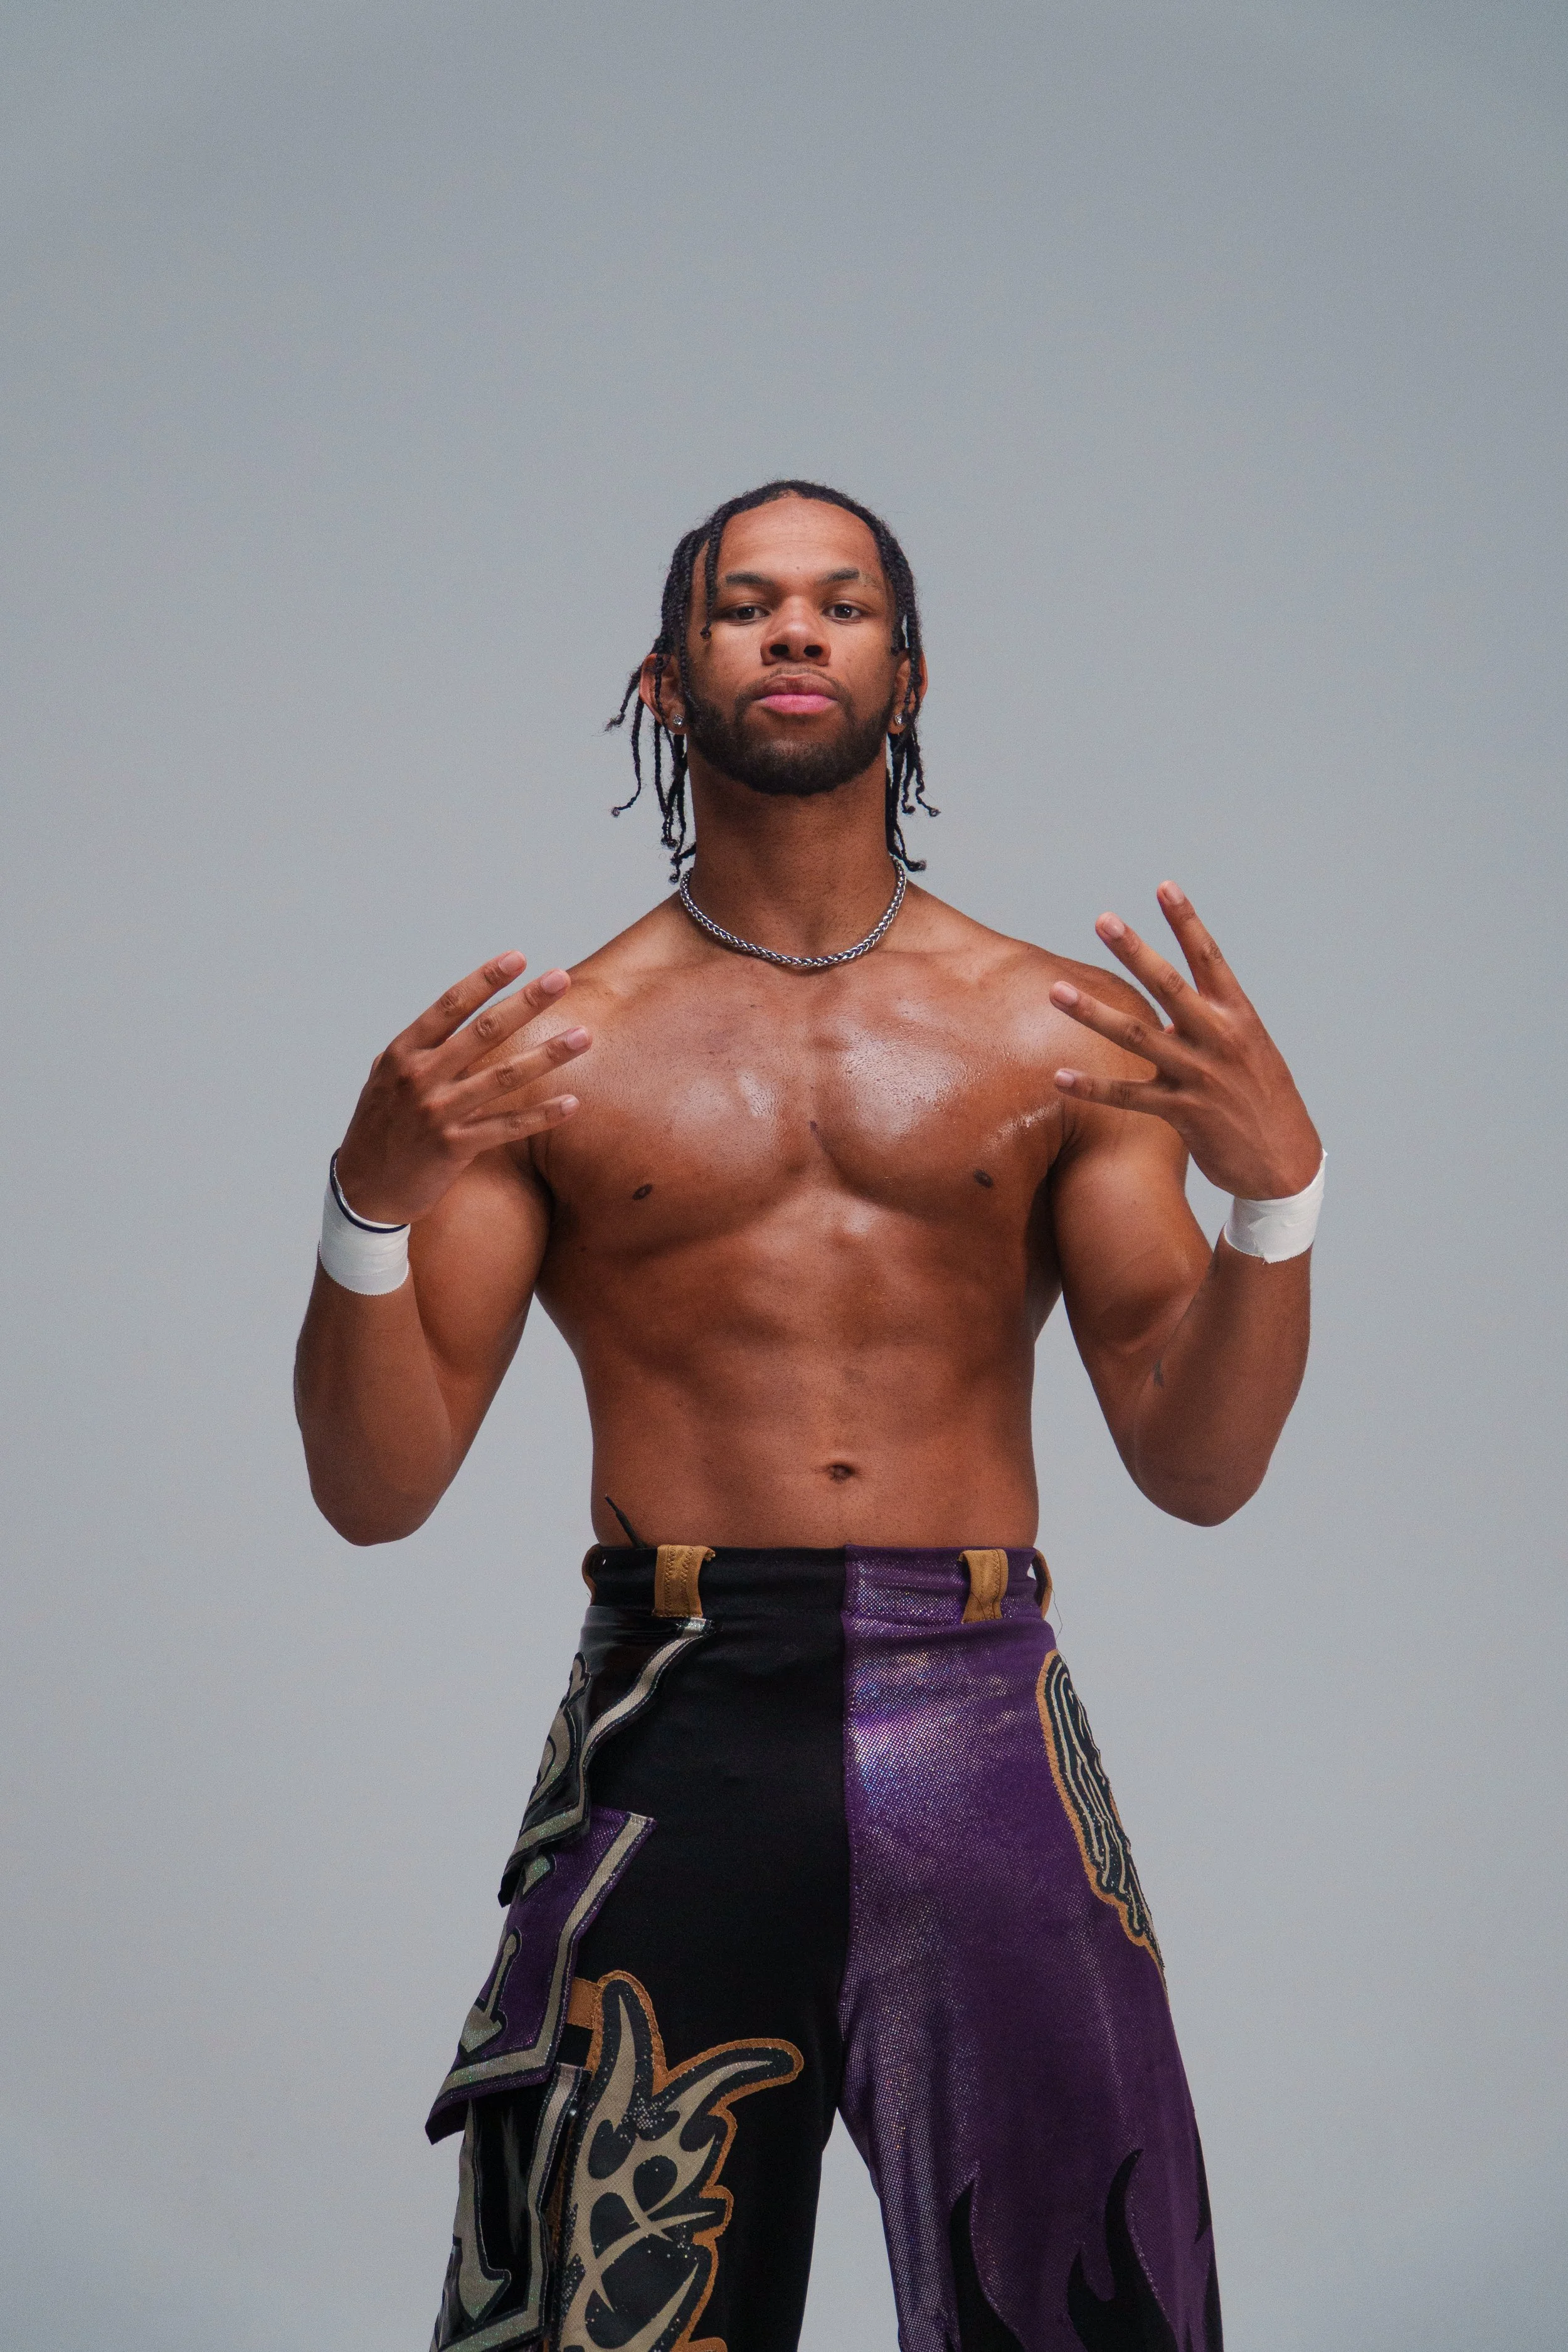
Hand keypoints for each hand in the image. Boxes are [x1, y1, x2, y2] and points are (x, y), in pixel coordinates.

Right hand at [333, 953, 589, 1225]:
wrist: (362, 1192)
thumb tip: (438, 1023)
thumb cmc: (378, 1130)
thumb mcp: (383, 1081)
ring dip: (548, 1055)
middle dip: (526, 1002)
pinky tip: (572, 1103)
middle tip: (561, 979)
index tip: (518, 958)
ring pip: (503, 1076)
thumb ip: (413, 1052)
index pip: (450, 1005)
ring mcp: (437, 1112)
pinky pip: (507, 1128)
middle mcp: (420, 1077)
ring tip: (584, 1036)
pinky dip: (541, 1115)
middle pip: (483, 1031)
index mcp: (403, 1054)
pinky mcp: (453, 1147)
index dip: (485, 980)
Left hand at [1049, 884, 1319, 1200]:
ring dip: (1092, 1013)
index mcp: (1239, 1018)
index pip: (1209, 959)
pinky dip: (1093, 1088)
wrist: (1287, 1166)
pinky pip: (1128, 1097)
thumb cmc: (1264, 1104)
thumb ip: (1210, 1027)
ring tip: (1055, 991)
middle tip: (1103, 920)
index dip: (1186, 922)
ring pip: (1138, 1036)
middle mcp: (1219, 1040)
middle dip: (1134, 951)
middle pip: (1168, 986)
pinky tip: (1059, 1077)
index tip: (1164, 886)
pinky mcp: (1184, 1113)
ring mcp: (1200, 1076)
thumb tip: (1171, 1011)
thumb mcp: (1249, 1054)